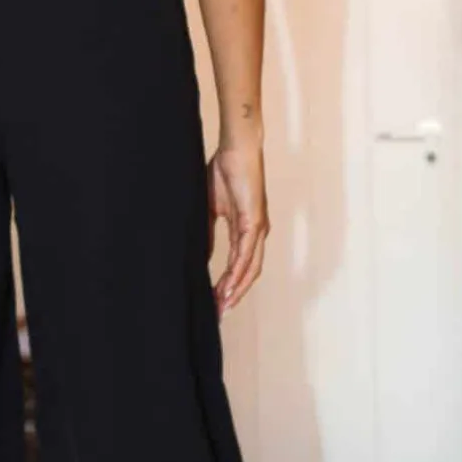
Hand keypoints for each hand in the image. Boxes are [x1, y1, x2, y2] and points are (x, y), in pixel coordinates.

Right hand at [208, 142, 267, 315]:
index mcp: (245, 229)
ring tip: (224, 305)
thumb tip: (203, 255)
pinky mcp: (255, 220)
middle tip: (219, 312)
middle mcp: (255, 232)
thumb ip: (208, 232)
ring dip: (237, 288)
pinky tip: (230, 284)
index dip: (228, 284)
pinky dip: (240, 270)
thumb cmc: (225, 172)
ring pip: (250, 267)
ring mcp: (258, 227)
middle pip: (247, 272)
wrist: (236, 149)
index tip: (216, 301)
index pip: (238, 264)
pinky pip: (248, 252)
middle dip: (233, 294)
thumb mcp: (211, 208)